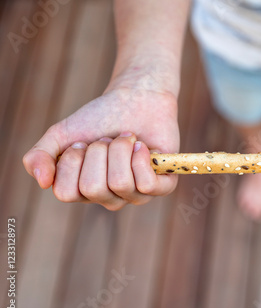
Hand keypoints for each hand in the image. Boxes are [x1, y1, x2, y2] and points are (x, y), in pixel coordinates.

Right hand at [23, 86, 179, 209]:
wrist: (135, 97)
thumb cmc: (99, 119)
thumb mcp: (61, 134)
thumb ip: (39, 156)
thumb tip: (42, 182)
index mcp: (83, 191)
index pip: (66, 193)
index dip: (72, 162)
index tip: (83, 143)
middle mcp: (110, 198)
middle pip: (93, 188)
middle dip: (99, 152)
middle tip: (107, 139)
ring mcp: (137, 195)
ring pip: (120, 183)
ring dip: (120, 149)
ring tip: (126, 138)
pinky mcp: (163, 186)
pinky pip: (146, 184)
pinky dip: (140, 157)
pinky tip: (141, 145)